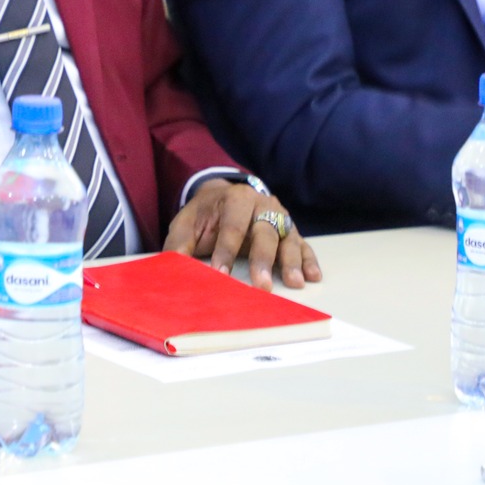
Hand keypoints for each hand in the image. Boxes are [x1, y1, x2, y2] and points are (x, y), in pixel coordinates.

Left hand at [164, 180, 321, 290]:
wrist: (223, 197)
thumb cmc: (204, 216)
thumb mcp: (186, 225)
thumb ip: (178, 246)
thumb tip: (171, 268)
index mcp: (235, 199)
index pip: (232, 227)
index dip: (225, 251)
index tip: (220, 275)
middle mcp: (262, 205)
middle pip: (264, 232)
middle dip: (262, 260)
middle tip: (261, 287)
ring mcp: (279, 216)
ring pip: (288, 238)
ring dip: (292, 262)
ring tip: (295, 283)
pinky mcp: (291, 230)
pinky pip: (303, 244)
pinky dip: (309, 260)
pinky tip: (313, 276)